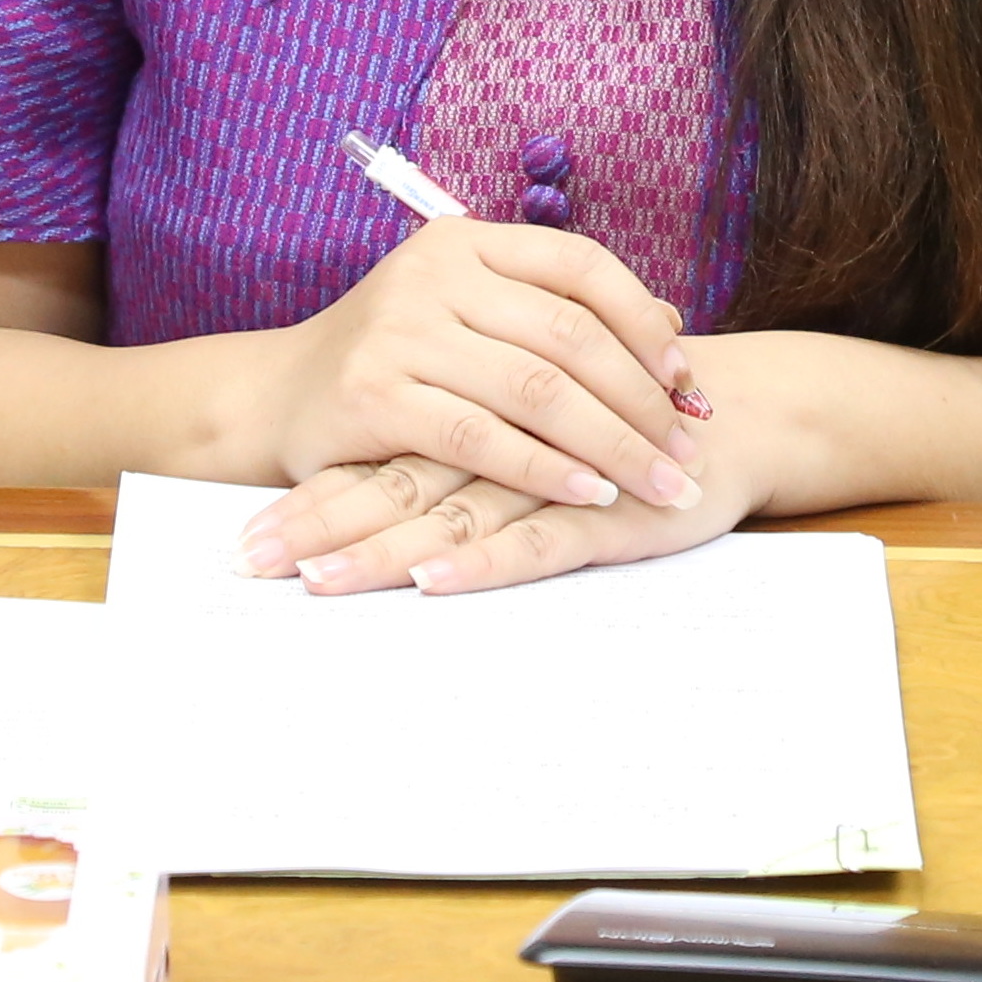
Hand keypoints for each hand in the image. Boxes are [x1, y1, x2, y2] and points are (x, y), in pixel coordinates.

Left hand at [236, 440, 760, 594]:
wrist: (737, 418)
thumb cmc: (624, 422)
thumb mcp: (539, 428)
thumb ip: (470, 441)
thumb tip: (372, 503)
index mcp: (478, 398)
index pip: (379, 451)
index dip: (312, 492)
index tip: (243, 537)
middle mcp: (504, 428)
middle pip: (396, 478)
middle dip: (320, 524)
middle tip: (249, 563)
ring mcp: (552, 473)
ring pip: (451, 507)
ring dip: (378, 547)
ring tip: (314, 582)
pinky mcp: (601, 511)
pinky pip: (532, 537)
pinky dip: (480, 559)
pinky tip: (432, 579)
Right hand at [247, 217, 710, 516]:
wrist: (274, 398)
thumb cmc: (393, 360)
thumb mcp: (465, 314)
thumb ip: (550, 313)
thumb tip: (669, 326)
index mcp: (465, 241)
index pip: (581, 265)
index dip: (644, 323)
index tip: (689, 383)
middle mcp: (434, 273)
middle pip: (569, 335)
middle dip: (642, 400)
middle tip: (689, 451)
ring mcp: (401, 331)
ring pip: (537, 389)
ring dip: (612, 444)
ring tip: (661, 484)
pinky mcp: (375, 396)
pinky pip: (483, 438)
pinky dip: (547, 469)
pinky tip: (592, 496)